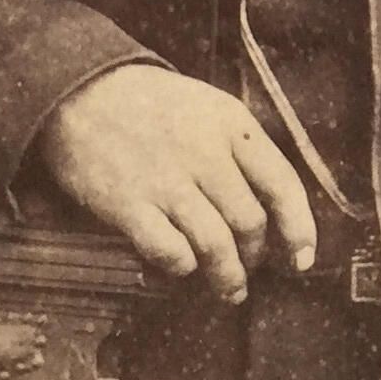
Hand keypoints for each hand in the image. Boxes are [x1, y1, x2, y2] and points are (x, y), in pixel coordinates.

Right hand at [33, 65, 317, 300]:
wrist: (79, 89)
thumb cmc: (148, 102)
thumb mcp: (206, 105)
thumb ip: (239, 147)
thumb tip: (271, 204)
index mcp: (231, 124)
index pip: (283, 184)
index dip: (299, 228)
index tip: (301, 257)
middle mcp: (205, 153)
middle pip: (251, 222)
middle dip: (257, 256)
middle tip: (251, 268)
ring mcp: (166, 180)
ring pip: (217, 245)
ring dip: (228, 277)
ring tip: (230, 290)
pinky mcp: (129, 204)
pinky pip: (171, 252)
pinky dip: (183, 268)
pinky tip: (183, 267)